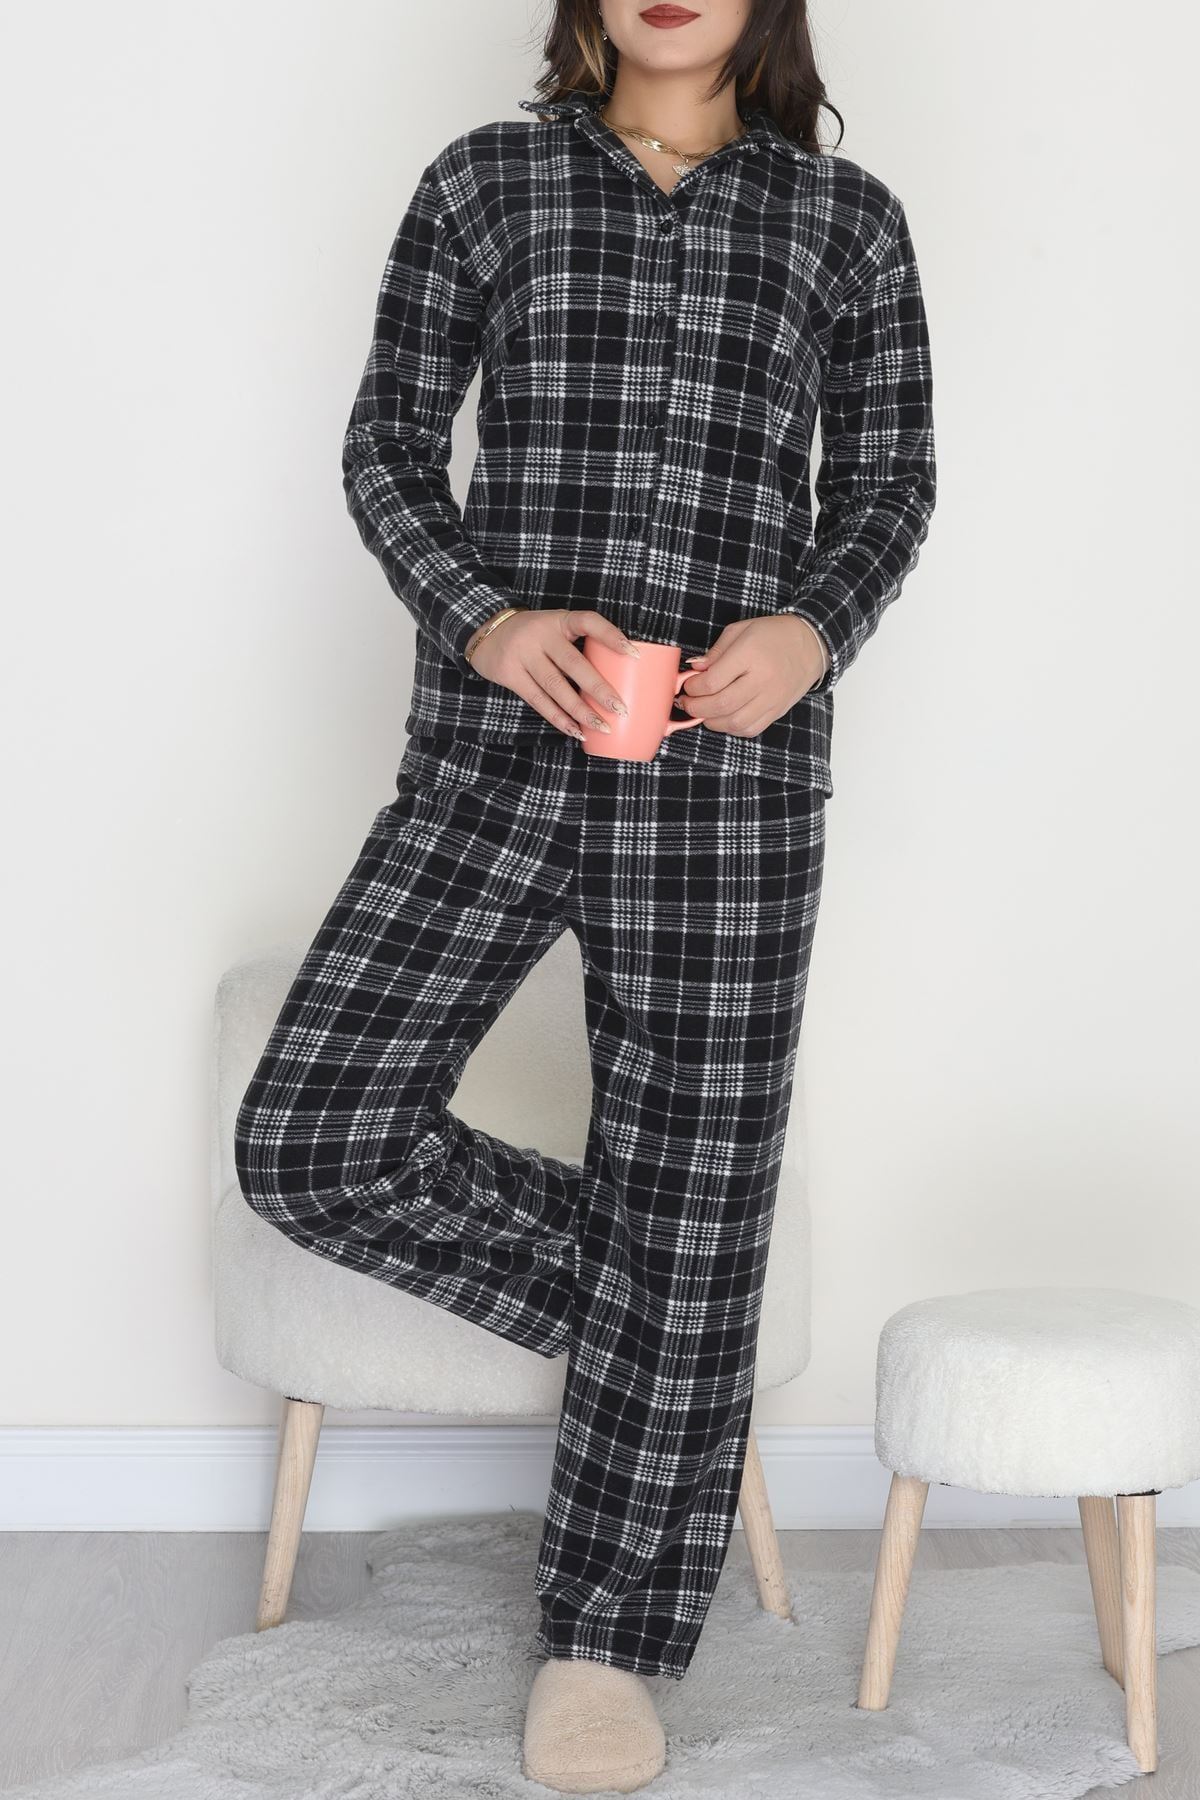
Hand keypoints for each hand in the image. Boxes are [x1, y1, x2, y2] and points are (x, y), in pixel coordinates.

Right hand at [468, 608, 639, 739]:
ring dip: (581, 711)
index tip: (633, 654)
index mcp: (559, 620)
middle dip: (599, 689)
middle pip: (574, 664)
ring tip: (603, 727)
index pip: (589, 621)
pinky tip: (575, 730)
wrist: (488, 632)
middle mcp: (541, 635)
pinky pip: (538, 701)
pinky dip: (558, 719)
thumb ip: (580, 642)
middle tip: (620, 708)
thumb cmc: (536, 635)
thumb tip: (623, 671)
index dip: (611, 636)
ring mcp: (523, 654)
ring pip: (556, 687)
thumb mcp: (556, 627)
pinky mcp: (510, 674)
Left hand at [676, 615, 828, 736]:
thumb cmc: (773, 635)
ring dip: (711, 721)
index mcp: (750, 654)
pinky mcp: (777, 711)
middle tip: (686, 702)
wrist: (811, 644)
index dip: (692, 687)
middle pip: (720, 704)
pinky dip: (731, 728)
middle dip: (695, 707)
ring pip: (734, 722)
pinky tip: (723, 718)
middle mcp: (762, 679)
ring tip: (703, 711)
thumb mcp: (740, 630)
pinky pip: (750, 729)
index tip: (687, 685)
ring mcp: (771, 698)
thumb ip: (715, 652)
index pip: (712, 681)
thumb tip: (694, 669)